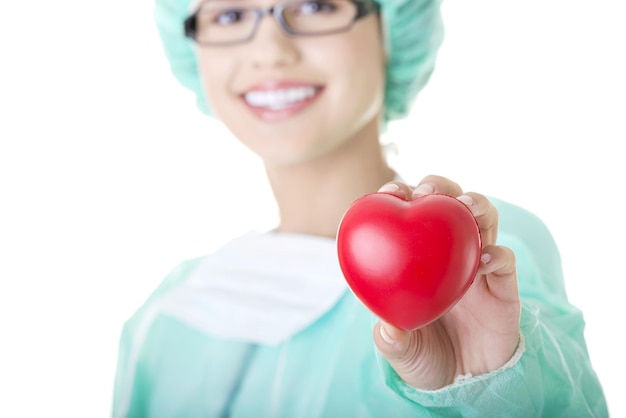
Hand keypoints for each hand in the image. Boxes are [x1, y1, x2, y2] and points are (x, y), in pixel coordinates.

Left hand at [372, 175, 520, 389]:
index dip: (400, 196)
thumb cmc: (428, 357)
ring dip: (476, 204)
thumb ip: (393, 341)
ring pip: (484, 220)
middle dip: (439, 187)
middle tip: (427, 191)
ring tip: (464, 205)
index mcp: (419, 260)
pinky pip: (505, 260)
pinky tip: (484, 259)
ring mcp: (478, 266)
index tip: (389, 192)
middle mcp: (450, 255)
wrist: (468, 383)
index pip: (411, 216)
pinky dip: (497, 254)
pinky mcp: (503, 286)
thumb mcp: (403, 353)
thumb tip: (386, 329)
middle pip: (449, 204)